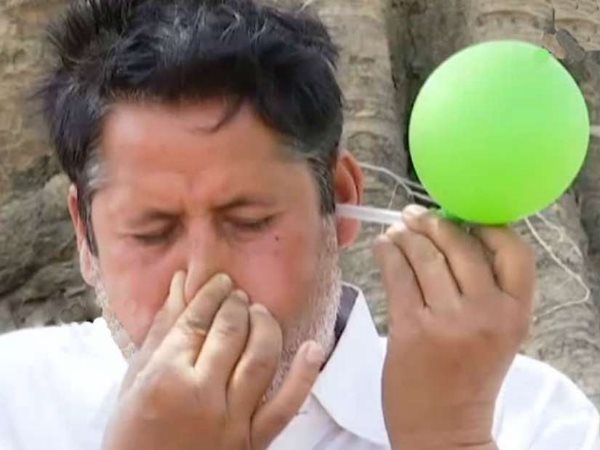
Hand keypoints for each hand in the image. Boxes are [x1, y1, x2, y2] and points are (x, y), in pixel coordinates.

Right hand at [102, 272, 324, 449]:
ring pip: (260, 359)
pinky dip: (305, 375)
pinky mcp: (254, 442)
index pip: (197, 321)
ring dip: (264, 326)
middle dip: (236, 305)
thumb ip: (160, 332)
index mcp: (166, 377)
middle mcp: (203, 395)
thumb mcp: (134, 381)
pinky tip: (313, 348)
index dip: (212, 294)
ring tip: (260, 312)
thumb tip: (180, 284)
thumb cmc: (131, 434)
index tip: (220, 281)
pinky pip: (287, 406)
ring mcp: (233, 421)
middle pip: (230, 333)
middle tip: (238, 295)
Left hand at [374, 205, 535, 449]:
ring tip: (397, 230)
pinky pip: (398, 275)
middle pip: (460, 246)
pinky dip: (388, 254)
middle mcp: (486, 313)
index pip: (513, 252)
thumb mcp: (495, 333)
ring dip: (407, 236)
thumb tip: (454, 236)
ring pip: (425, 257)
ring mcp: (448, 320)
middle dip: (434, 224)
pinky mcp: (411, 328)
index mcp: (516, 314)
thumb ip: (485, 290)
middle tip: (415, 216)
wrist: (444, 429)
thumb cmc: (468, 377)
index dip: (486, 226)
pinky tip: (384, 247)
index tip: (462, 215)